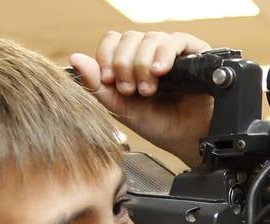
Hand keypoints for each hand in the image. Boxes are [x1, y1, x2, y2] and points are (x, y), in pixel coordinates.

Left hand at [69, 31, 212, 164]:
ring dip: (143, 65)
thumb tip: (75, 58)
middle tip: (130, 90)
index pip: (113, 40)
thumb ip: (98, 86)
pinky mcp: (194, 53)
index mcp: (132, 62)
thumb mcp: (122, 108)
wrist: (189, 141)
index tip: (108, 79)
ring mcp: (171, 52)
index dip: (107, 56)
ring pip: (149, 38)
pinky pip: (176, 41)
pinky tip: (160, 72)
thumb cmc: (160, 125)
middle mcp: (151, 53)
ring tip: (148, 90)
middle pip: (129, 37)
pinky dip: (163, 55)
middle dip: (124, 65)